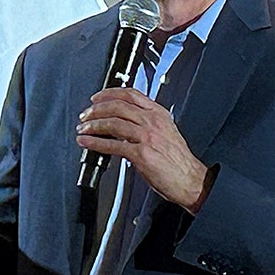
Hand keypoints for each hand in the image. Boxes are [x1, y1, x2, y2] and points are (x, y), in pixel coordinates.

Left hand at [76, 87, 210, 212]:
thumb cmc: (179, 161)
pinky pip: (113, 145)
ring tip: (82, 128)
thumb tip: (124, 124)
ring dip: (93, 125)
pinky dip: (95, 143)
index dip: (109, 93)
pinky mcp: (141, 154)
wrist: (191, 180)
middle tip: (85, 114)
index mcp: (159, 114)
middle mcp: (153, 122)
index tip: (97, 98)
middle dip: (96, 109)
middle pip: (118, 106)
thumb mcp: (166, 133)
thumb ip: (147, 125)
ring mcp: (147, 137)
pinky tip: (87, 143)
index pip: (131, 94)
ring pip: (113, 123)